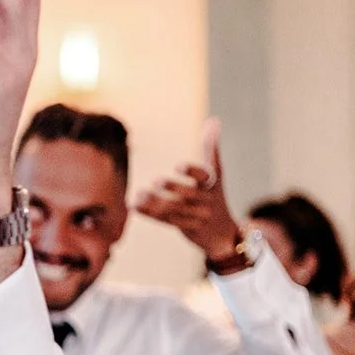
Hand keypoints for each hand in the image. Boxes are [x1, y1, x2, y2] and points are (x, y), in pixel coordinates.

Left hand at [133, 118, 243, 263]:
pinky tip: (133, 204)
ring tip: (138, 193)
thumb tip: (214, 120)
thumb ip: (211, 148)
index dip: (192, 172)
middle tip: (156, 181)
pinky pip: (166, 220)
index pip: (205, 176)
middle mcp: (206, 200)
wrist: (221, 233)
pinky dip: (149, 212)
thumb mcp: (216, 173)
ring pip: (174, 209)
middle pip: (189, 194)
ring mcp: (196, 216)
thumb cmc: (214, 196)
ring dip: (154, 201)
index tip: (178, 166)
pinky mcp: (185, 228)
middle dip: (172, 188)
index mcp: (212, 184)